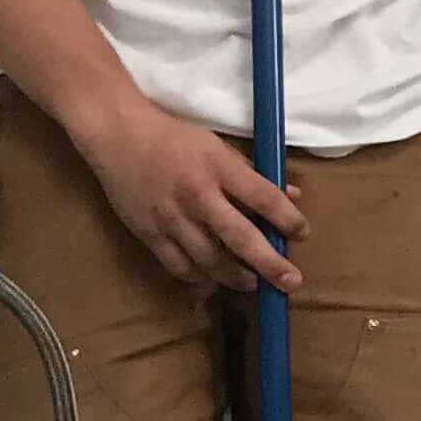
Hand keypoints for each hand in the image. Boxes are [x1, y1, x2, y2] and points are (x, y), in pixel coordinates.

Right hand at [76, 93, 305, 292]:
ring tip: (253, 284)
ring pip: (210, 261)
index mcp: (220, 168)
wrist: (119, 136)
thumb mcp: (220, 146)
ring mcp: (171, 218)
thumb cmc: (175, 138)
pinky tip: (213, 280)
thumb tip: (292, 196)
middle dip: (270, 265)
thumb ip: (254, 174)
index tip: (302, 234)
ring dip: (236, 278)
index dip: (288, 220)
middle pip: (241, 239)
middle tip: (290, 283)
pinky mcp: (148, 233)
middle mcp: (198, 196)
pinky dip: (199, 277)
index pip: (265, 199)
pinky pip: (178, 266)